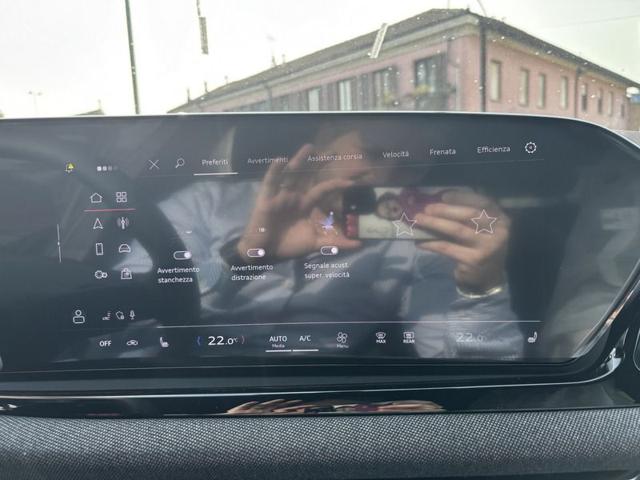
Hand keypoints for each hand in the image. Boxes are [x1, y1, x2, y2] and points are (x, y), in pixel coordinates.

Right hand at [238, 144, 360, 261]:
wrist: (266, 251)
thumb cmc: (289, 244)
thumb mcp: (315, 243)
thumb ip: (335, 243)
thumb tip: (359, 245)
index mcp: (307, 204)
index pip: (325, 189)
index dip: (338, 183)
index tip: (353, 180)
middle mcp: (296, 196)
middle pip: (309, 176)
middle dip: (319, 163)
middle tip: (333, 152)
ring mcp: (281, 196)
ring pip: (292, 175)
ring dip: (300, 161)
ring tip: (309, 148)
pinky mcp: (267, 199)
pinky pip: (271, 182)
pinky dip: (275, 171)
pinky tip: (280, 160)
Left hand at [415, 190, 509, 293]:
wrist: (488, 275)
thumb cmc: (480, 245)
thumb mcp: (483, 228)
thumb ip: (468, 214)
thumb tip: (438, 199)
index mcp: (501, 218)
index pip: (483, 202)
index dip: (463, 197)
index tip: (443, 195)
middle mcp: (498, 232)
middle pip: (469, 215)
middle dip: (445, 210)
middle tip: (427, 208)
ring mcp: (487, 247)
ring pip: (457, 230)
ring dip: (435, 223)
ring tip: (419, 220)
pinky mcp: (474, 260)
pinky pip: (448, 248)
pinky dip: (432, 243)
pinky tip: (420, 241)